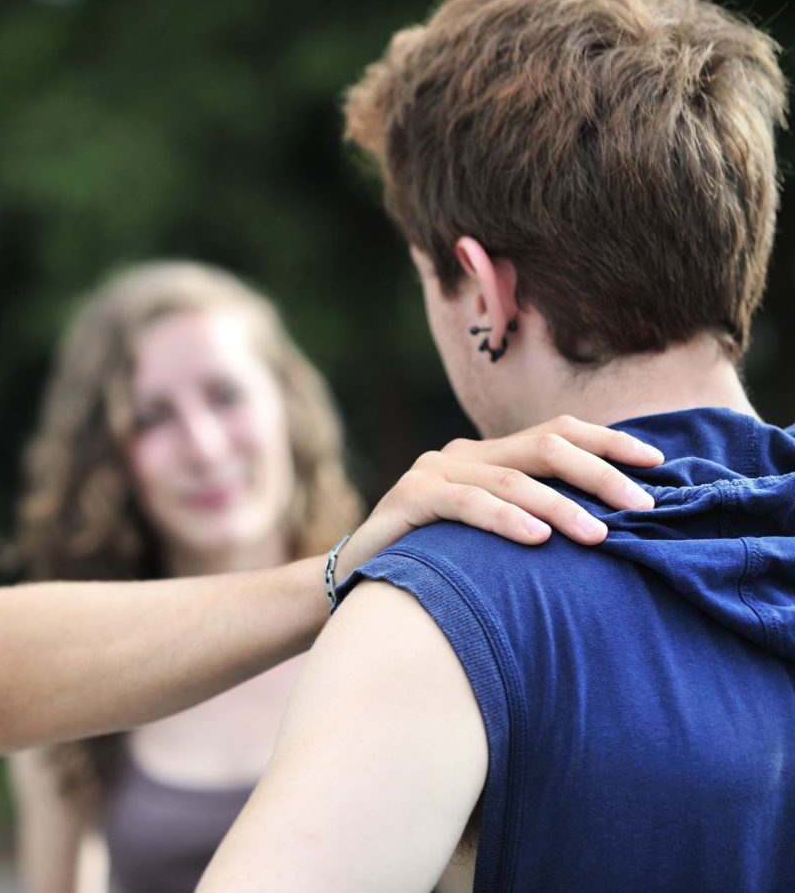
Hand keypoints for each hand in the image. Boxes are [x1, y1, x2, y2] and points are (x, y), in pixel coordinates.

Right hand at [337, 415, 662, 576]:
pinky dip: (504, 518)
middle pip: (545, 445)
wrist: (360, 585)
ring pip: (513, 477)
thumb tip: (612, 529)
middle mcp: (464, 454)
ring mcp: (434, 470)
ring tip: (599, 535)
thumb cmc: (438, 567)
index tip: (659, 464)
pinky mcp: (410, 496)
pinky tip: (536, 538)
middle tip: (643, 507)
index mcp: (490, 457)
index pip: (559, 434)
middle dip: (601, 473)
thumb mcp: (494, 538)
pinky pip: (465, 503)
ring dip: (562, 506)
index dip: (610, 442)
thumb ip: (535, 520)